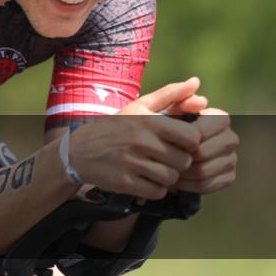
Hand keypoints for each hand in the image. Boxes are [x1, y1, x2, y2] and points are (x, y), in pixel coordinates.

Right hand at [69, 78, 202, 199]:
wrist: (79, 150)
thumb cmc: (117, 126)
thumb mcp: (140, 106)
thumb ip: (171, 95)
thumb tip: (196, 82)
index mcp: (148, 121)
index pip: (192, 138)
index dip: (190, 143)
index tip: (179, 142)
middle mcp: (141, 141)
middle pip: (184, 161)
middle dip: (178, 161)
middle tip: (164, 157)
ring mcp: (132, 163)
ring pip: (171, 178)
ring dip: (167, 176)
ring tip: (154, 167)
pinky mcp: (125, 182)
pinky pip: (157, 192)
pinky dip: (155, 188)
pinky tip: (145, 178)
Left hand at [174, 107, 238, 193]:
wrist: (168, 150)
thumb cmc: (167, 126)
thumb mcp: (169, 110)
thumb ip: (180, 100)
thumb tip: (200, 94)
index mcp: (220, 118)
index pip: (206, 129)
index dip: (188, 136)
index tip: (172, 139)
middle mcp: (230, 138)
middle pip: (204, 152)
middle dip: (182, 156)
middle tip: (166, 158)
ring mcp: (231, 159)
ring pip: (204, 171)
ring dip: (182, 172)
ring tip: (168, 168)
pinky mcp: (229, 177)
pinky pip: (208, 185)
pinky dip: (189, 185)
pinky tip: (177, 180)